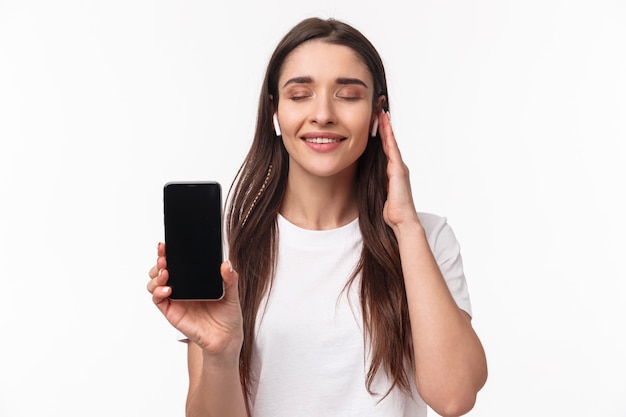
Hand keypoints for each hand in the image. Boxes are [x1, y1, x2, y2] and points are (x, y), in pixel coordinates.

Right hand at [147, 243, 242, 356]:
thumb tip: (226, 264)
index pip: (178, 262)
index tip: (165, 245)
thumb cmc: (228, 315)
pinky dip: (158, 292)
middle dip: (159, 262)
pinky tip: (167, 289)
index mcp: (194, 279)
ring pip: (155, 283)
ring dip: (156, 276)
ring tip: (165, 273)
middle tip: (164, 258)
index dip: (168, 253)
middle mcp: (182, 287)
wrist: (226, 338)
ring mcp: (176, 299)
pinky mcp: (172, 312)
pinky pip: (158, 300)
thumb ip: (230, 279)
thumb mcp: (232, 294)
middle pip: (161, 270)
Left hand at [377, 111, 420, 231]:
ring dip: (386, 128)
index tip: (376, 122)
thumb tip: (361, 177)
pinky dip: (388, 137)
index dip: (381, 135)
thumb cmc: (390, 210)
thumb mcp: (377, 192)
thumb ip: (373, 182)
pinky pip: (392, 149)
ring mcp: (399, 167)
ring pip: (391, 142)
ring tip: (382, 114)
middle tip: (380, 111)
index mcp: (391, 172)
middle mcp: (397, 166)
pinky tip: (384, 127)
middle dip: (384, 127)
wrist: (402, 220)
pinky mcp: (398, 170)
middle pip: (389, 142)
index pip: (385, 149)